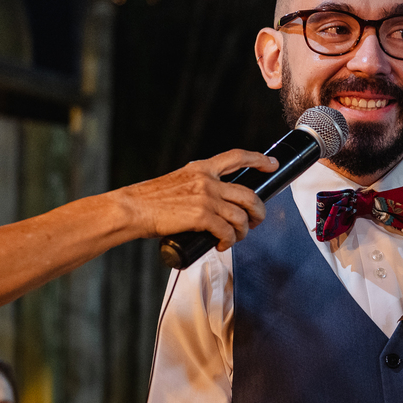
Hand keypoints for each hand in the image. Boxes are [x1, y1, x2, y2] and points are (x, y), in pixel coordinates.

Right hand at [115, 149, 277, 249]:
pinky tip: (222, 245)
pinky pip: (228, 232)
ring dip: (244, 231)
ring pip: (241, 216)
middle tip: (256, 221)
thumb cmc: (150, 201)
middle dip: (259, 211)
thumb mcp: (178, 183)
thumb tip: (215, 203)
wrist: (131, 209)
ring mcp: (206, 198)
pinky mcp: (202, 217)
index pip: (236, 157)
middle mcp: (207, 180)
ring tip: (235, 238)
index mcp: (200, 168)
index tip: (271, 164)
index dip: (258, 159)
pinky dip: (229, 242)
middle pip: (249, 195)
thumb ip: (198, 187)